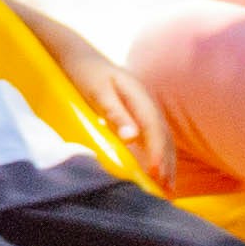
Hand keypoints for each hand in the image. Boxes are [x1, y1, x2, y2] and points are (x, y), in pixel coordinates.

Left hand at [39, 25, 182, 188]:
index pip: (154, 127)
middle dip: (167, 163)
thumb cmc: (83, 72)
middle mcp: (145, 100)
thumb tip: (133, 138)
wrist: (76, 55)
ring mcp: (142, 106)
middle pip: (163, 135)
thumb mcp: (96, 91)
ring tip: (168, 188)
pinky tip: (156, 170)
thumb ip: (114, 113)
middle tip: (167, 191)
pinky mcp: (135, 113)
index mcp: (138, 94)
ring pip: (161, 137)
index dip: (157, 152)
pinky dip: (157, 154)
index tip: (156, 173)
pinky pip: (152, 136)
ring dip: (166, 162)